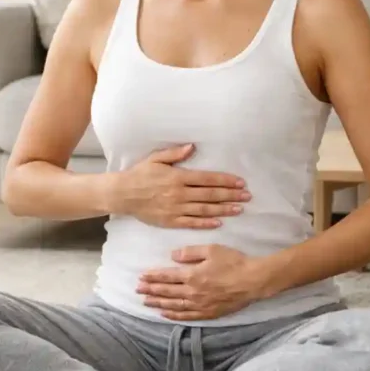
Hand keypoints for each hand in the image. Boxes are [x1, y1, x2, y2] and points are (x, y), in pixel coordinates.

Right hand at [114, 143, 250, 229]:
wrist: (123, 194)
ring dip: (223, 210)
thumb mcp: (156, 159)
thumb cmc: (140, 174)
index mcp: (178, 177)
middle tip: (247, 196)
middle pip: (210, 195)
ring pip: (204, 210)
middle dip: (231, 195)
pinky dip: (206, 223)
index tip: (240, 182)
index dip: (226, 181)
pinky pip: (192, 223)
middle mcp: (180, 193)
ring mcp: (176, 209)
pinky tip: (219, 222)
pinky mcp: (170, 221)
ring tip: (239, 209)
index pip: (207, 179)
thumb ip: (175, 154)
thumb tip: (193, 147)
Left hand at [136, 244, 261, 319]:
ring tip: (146, 302)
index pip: (167, 276)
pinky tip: (165, 314)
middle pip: (167, 292)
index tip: (141, 277)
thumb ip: (191, 252)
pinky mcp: (208, 313)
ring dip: (158, 303)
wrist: (252, 281)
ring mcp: (200, 305)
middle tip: (137, 290)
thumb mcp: (212, 249)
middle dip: (151, 290)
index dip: (153, 277)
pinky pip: (186, 316)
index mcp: (192, 275)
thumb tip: (173, 256)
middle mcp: (193, 292)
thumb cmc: (233, 262)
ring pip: (174, 305)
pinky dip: (173, 315)